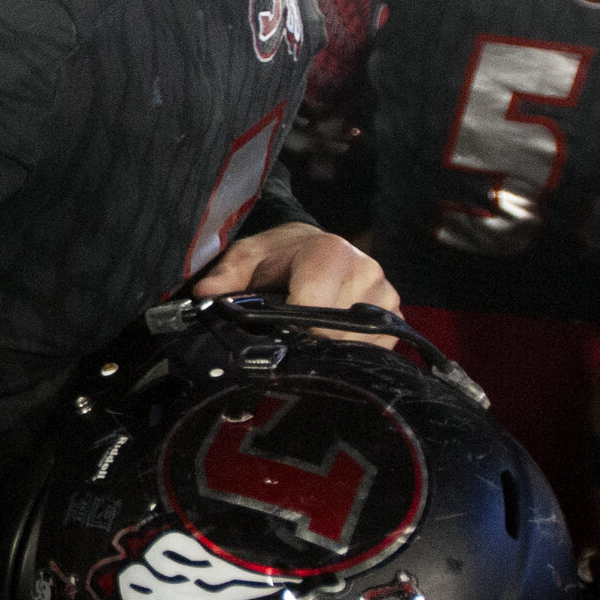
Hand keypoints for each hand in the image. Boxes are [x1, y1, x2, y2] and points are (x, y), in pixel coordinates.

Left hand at [192, 221, 399, 338]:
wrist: (313, 246)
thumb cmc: (279, 255)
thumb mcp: (247, 255)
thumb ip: (227, 274)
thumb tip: (205, 294)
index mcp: (331, 252)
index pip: (316, 304)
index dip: (292, 326)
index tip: (276, 333)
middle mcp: (367, 272)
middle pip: (334, 331)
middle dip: (307, 339)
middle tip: (288, 335)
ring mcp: (385, 296)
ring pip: (355, 346)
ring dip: (328, 348)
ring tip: (308, 333)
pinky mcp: (395, 317)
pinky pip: (375, 351)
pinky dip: (349, 353)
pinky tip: (329, 341)